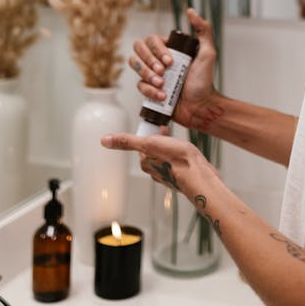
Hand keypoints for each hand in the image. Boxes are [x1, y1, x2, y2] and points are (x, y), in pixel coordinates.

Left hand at [101, 129, 220, 203]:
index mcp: (146, 162)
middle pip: (156, 149)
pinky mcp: (180, 176)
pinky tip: (187, 155)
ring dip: (171, 148)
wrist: (199, 174)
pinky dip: (180, 156)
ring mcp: (168, 174)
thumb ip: (127, 141)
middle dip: (162, 140)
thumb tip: (105, 140)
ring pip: (166, 156)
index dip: (155, 133)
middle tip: (172, 135)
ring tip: (180, 144)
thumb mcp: (150, 143)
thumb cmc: (177, 159)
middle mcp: (155, 170)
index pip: (145, 142)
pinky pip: (177, 163)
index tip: (163, 129)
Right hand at [128, 7, 218, 129]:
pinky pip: (139, 86)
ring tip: (162, 85)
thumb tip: (190, 11)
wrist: (200, 107)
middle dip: (149, 61)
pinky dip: (149, 91)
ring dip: (147, 75)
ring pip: (135, 66)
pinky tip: (162, 96)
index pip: (151, 40)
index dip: (157, 50)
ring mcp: (151, 74)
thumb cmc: (204, 81)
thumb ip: (203, 30)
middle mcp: (157, 59)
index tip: (171, 61)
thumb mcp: (208, 53)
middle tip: (164, 72)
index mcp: (168, 48)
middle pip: (138, 50)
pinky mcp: (148, 90)